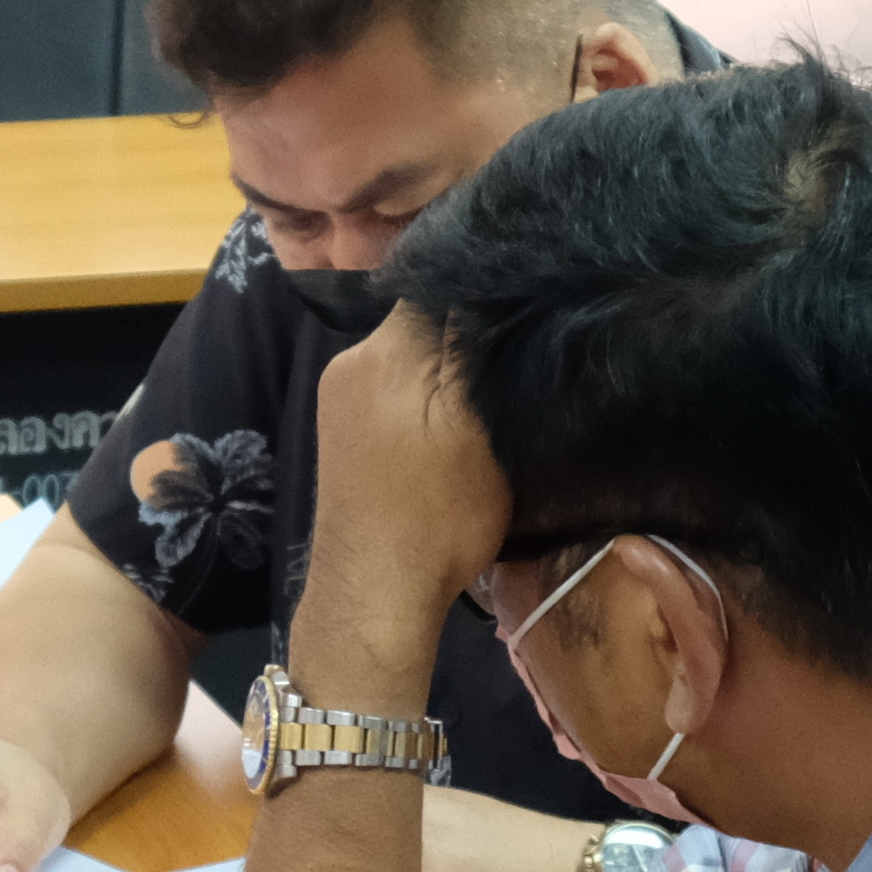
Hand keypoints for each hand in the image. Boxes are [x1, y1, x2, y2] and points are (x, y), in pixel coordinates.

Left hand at [300, 311, 510, 685]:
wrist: (374, 593)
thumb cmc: (440, 516)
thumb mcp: (483, 429)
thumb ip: (482, 352)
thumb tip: (498, 289)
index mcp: (389, 347)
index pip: (445, 278)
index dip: (492, 282)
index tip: (532, 293)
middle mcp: (354, 356)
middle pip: (423, 311)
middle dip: (469, 321)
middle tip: (520, 338)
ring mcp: (339, 390)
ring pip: (407, 347)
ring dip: (444, 357)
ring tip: (487, 380)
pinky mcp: (340, 422)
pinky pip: (389, 379)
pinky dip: (420, 385)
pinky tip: (448, 415)